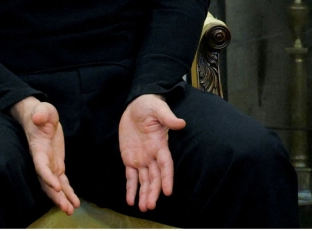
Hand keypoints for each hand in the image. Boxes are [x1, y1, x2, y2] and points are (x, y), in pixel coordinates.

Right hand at [10, 96, 79, 216]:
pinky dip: (68, 192)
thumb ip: (41, 113)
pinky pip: (63, 181)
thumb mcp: (43, 110)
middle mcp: (43, 161)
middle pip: (47, 182)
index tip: (56, 185)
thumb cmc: (41, 113)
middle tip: (66, 208)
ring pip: (55, 186)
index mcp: (38, 150)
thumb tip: (38, 116)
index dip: (47, 176)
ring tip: (71, 210)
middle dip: (56, 196)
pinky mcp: (57, 165)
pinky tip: (74, 202)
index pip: (41, 166)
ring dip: (62, 198)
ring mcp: (50, 164)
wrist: (40, 117)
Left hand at [119, 93, 185, 212]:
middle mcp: (152, 155)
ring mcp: (141, 158)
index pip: (165, 164)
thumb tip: (181, 123)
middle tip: (150, 205)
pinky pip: (131, 177)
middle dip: (153, 191)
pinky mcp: (130, 159)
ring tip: (143, 207)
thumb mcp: (158, 109)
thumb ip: (168, 117)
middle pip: (155, 177)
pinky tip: (131, 200)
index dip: (167, 178)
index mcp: (160, 144)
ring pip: (144, 180)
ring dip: (144, 194)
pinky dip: (131, 189)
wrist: (135, 105)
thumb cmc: (149, 105)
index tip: (168, 191)